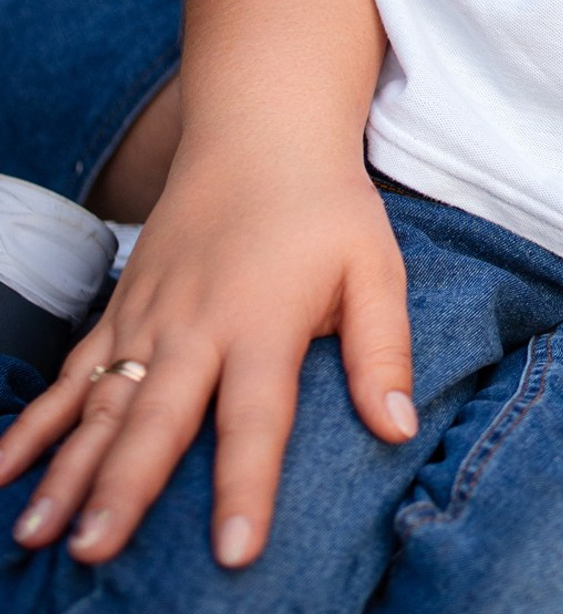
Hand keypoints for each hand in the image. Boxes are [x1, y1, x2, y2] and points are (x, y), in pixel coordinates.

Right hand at [0, 153, 414, 569]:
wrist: (262, 133)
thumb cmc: (328, 207)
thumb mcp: (377, 268)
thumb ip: (385, 351)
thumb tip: (400, 429)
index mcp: (263, 321)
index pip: (256, 417)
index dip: (246, 484)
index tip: (234, 549)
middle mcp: (195, 326)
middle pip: (156, 417)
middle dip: (124, 489)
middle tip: (94, 552)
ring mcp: (147, 318)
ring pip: (100, 405)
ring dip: (65, 471)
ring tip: (36, 534)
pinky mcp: (119, 310)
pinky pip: (72, 376)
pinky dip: (34, 424)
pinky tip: (3, 473)